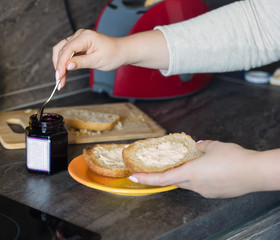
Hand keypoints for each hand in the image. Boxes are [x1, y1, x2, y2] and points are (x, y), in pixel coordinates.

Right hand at [52, 29, 168, 88]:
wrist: (121, 51)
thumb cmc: (113, 54)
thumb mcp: (97, 61)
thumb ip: (81, 62)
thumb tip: (67, 66)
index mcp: (85, 36)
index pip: (67, 49)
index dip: (61, 63)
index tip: (59, 75)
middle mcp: (79, 35)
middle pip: (61, 49)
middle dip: (59, 66)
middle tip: (59, 81)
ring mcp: (78, 39)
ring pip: (61, 51)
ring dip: (59, 65)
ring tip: (61, 80)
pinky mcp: (78, 45)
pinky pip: (67, 53)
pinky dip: (64, 64)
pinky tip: (64, 74)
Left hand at [130, 140, 260, 197]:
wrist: (255, 173)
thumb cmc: (234, 159)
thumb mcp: (213, 146)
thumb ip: (200, 146)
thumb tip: (196, 146)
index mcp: (190, 173)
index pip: (161, 178)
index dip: (146, 178)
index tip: (134, 177)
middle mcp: (195, 185)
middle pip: (175, 180)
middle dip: (169, 173)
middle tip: (166, 165)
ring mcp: (205, 192)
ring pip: (189, 183)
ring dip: (187, 174)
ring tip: (196, 163)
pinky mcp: (215, 194)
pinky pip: (202, 186)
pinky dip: (200, 178)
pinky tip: (210, 170)